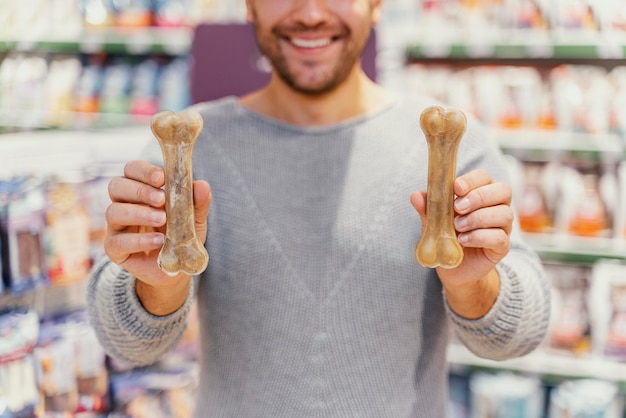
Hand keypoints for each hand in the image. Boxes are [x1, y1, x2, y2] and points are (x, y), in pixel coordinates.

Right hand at [104, 160, 210, 303]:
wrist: (177, 268)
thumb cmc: (181, 236)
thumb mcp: (194, 219)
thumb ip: (197, 203)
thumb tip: (202, 185)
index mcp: (141, 190)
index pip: (132, 170)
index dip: (143, 171)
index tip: (162, 178)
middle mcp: (124, 205)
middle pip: (116, 186)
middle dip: (139, 190)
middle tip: (161, 199)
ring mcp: (117, 227)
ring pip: (114, 211)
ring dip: (139, 213)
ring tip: (162, 219)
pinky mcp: (115, 249)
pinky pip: (118, 241)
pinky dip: (139, 240)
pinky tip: (158, 241)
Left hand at [411, 169, 511, 315]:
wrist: (455, 267)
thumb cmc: (447, 235)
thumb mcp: (434, 220)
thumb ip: (428, 207)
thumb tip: (416, 195)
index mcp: (482, 193)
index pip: (485, 177)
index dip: (472, 180)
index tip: (456, 187)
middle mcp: (498, 206)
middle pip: (503, 191)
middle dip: (479, 197)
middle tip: (457, 208)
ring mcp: (503, 226)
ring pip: (504, 214)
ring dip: (478, 218)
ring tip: (457, 226)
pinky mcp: (502, 246)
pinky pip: (499, 237)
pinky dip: (479, 237)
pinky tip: (463, 240)